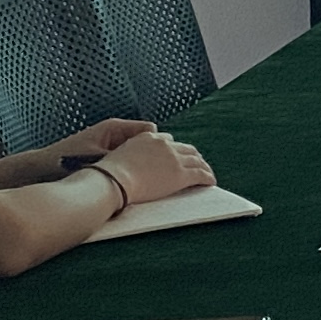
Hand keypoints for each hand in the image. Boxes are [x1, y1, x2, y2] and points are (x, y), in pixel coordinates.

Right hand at [89, 129, 214, 213]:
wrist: (113, 180)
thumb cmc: (108, 175)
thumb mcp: (116, 157)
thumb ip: (125, 157)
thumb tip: (120, 167)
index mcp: (147, 137)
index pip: (168, 141)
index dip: (175, 149)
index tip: (177, 156)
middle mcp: (163, 144)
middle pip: (185, 148)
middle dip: (193, 156)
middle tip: (198, 163)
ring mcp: (173, 158)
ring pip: (196, 160)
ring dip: (203, 166)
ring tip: (207, 173)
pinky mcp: (180, 174)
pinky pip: (200, 174)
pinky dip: (208, 177)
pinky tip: (211, 182)